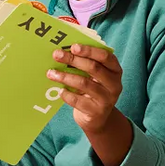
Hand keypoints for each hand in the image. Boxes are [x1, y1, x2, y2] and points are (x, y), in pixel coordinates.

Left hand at [49, 44, 132, 165]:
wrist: (98, 120)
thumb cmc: (90, 88)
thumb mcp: (91, 74)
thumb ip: (82, 61)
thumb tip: (59, 45)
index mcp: (114, 71)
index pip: (107, 57)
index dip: (91, 50)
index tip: (73, 45)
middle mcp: (113, 85)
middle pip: (94, 68)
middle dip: (74, 60)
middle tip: (56, 54)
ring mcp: (106, 101)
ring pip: (85, 84)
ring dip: (65, 77)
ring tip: (50, 72)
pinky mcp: (96, 114)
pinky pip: (79, 102)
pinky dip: (67, 95)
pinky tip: (57, 92)